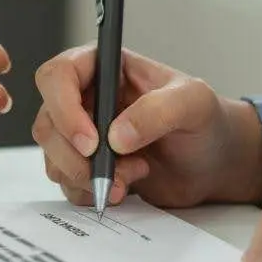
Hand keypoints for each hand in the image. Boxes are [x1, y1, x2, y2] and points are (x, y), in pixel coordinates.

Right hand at [32, 45, 261, 207]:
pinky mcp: (87, 166)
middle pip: (47, 124)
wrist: (213, 164)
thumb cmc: (206, 122)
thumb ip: (158, 111)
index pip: (57, 77)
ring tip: (132, 176)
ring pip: (53, 158)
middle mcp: (85, 99)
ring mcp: (83, 135)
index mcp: (104, 68)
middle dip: (75, 156)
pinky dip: (91, 193)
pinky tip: (127, 187)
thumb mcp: (194, 104)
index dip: (64, 109)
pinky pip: (67, 184)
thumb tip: (116, 136)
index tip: (92, 142)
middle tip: (112, 171)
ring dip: (87, 177)